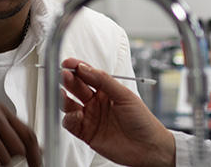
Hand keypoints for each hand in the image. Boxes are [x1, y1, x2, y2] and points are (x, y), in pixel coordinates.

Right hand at [60, 58, 175, 166]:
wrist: (148, 147)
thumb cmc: (142, 120)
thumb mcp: (125, 95)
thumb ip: (104, 81)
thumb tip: (84, 68)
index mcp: (106, 90)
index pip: (88, 75)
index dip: (77, 68)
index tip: (68, 63)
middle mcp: (96, 103)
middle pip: (77, 88)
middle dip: (69, 80)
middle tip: (63, 74)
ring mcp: (90, 118)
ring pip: (70, 105)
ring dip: (64, 98)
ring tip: (62, 93)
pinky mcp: (86, 134)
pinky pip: (71, 124)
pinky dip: (69, 118)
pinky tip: (77, 114)